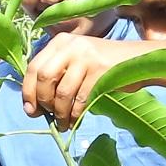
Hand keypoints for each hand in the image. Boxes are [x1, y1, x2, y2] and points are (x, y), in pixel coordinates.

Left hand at [22, 32, 144, 126]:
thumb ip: (54, 75)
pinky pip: (80, 98)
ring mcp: (86, 56)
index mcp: (60, 42)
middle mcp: (70, 45)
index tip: (30, 110)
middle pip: (44, 77)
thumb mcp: (75, 61)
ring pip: (62, 91)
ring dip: (60, 112)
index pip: (33, 67)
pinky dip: (75, 114)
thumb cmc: (102, 66)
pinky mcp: (101, 70)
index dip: (28, 91)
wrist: (137, 60)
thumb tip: (32, 105)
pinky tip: (75, 120)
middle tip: (48, 116)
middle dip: (43, 101)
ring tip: (63, 123)